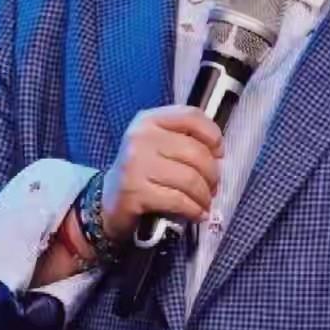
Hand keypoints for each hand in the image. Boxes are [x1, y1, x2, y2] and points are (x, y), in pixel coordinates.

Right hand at [100, 105, 223, 241]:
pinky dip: (194, 210)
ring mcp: (136, 165)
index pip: (191, 116)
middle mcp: (140, 138)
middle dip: (212, 174)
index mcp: (149, 120)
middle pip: (195, 152)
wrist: (110, 200)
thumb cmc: (143, 171)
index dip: (213, 135)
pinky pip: (178, 200)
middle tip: (213, 187)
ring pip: (190, 179)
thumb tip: (218, 154)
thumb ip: (185, 139)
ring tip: (205, 202)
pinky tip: (197, 213)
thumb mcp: (159, 145)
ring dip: (204, 195)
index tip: (219, 153)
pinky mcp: (135, 192)